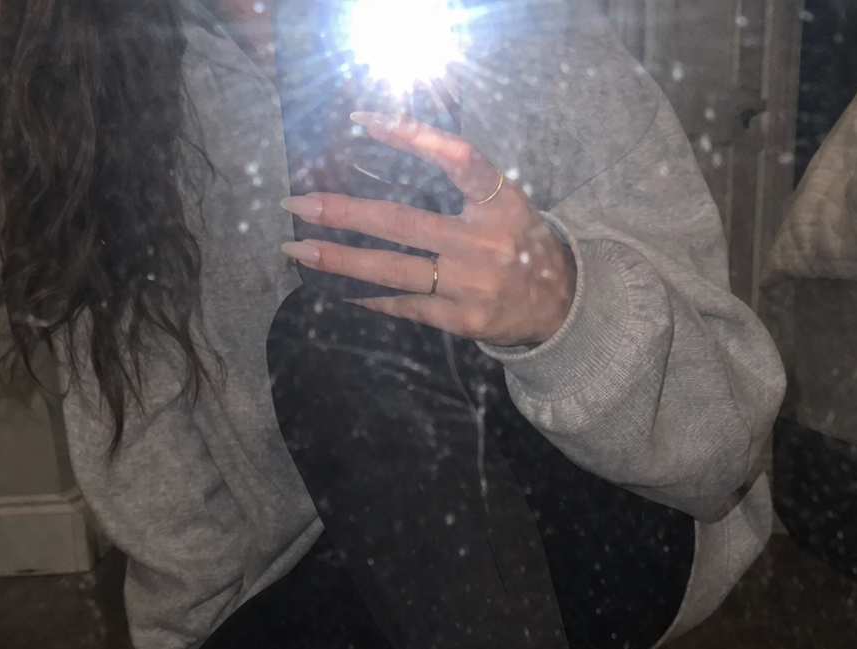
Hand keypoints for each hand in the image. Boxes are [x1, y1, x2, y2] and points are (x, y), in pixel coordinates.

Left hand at [280, 113, 574, 347]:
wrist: (558, 304)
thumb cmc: (519, 243)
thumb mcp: (504, 202)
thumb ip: (461, 183)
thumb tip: (386, 162)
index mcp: (500, 202)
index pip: (456, 157)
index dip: (412, 135)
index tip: (365, 120)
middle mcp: (485, 242)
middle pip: (402, 224)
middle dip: (343, 214)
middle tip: (298, 204)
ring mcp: (472, 285)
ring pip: (394, 270)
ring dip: (340, 261)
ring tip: (299, 252)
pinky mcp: (461, 320)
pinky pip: (404, 305)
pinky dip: (366, 294)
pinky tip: (334, 286)